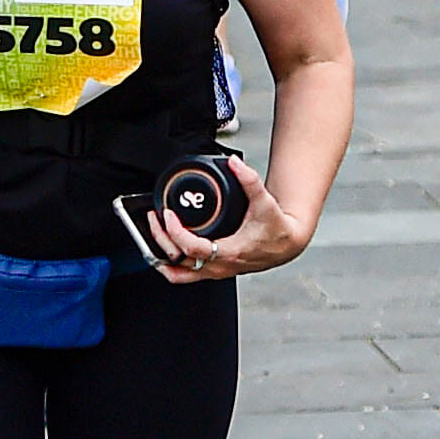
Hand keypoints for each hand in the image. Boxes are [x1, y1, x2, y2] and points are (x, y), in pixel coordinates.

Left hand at [147, 157, 305, 283]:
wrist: (285, 245)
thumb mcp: (265, 202)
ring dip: (161, 255)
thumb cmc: (276, 229)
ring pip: (178, 273)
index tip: (168, 214)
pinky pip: (184, 275)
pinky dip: (169, 265)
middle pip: (178, 261)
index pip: (192, 248)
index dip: (175, 231)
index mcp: (230, 252)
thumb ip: (250, 180)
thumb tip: (235, 163)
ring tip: (154, 233)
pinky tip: (163, 249)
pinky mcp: (213, 271)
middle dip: (160, 239)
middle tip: (155, 218)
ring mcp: (215, 272)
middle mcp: (220, 266)